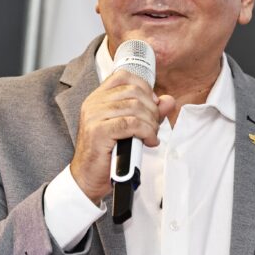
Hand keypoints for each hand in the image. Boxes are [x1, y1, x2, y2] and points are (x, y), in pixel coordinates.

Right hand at [69, 70, 173, 203]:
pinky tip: (147, 141)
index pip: (124, 76)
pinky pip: (132, 124)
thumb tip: (168, 100)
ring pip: (135, 107)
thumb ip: (148, 112)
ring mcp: (94, 116)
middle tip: (153, 126)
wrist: (87, 178)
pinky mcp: (99, 131)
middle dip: (152, 109)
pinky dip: (146, 132)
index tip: (151, 105)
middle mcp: (93, 103)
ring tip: (150, 136)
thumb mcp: (129, 129)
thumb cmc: (106, 155)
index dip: (144, 88)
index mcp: (97, 98)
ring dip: (151, 124)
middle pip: (134, 91)